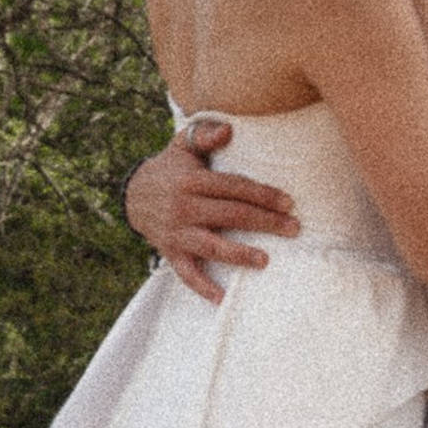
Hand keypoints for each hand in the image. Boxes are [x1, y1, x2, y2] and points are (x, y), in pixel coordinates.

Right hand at [126, 125, 297, 303]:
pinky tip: (223, 299)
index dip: (262, 195)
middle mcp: (184, 207)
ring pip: (211, 246)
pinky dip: (203, 288)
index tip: (289, 203)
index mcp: (192, 181)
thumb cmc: (170, 168)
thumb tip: (229, 129)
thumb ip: (204, 135)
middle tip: (294, 229)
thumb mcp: (182, 146)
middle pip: (231, 216)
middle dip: (265, 223)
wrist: (133, 195)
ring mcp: (177, 232)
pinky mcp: (170, 252)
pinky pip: (187, 273)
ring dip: (239, 255)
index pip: (234, 188)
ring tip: (265, 260)